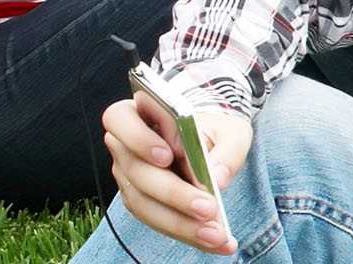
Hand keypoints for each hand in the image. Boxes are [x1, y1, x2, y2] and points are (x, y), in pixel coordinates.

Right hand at [101, 93, 252, 254]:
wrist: (213, 141)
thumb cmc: (217, 130)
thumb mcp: (232, 131)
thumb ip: (227, 150)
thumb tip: (216, 178)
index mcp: (141, 110)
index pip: (121, 119)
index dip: (139, 138)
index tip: (167, 155)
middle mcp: (126, 143)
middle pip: (137, 170)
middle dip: (173, 194)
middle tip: (208, 208)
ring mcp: (129, 173)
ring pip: (143, 202)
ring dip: (180, 223)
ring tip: (216, 235)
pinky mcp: (140, 198)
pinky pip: (156, 219)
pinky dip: (186, 232)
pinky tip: (214, 241)